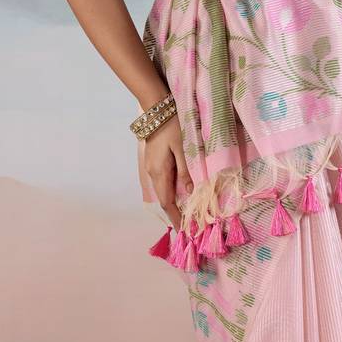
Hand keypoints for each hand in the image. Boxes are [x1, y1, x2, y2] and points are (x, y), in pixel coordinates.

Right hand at [144, 114, 193, 231]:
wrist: (156, 110)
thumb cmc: (171, 126)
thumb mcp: (182, 148)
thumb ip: (185, 171)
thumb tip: (189, 193)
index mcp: (159, 172)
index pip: (167, 202)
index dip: (176, 218)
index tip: (184, 231)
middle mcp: (153, 173)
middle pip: (164, 199)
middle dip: (175, 214)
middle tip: (189, 226)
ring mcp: (152, 168)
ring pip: (163, 192)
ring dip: (173, 204)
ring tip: (186, 215)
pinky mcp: (154, 162)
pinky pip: (163, 183)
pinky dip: (171, 193)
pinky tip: (180, 195)